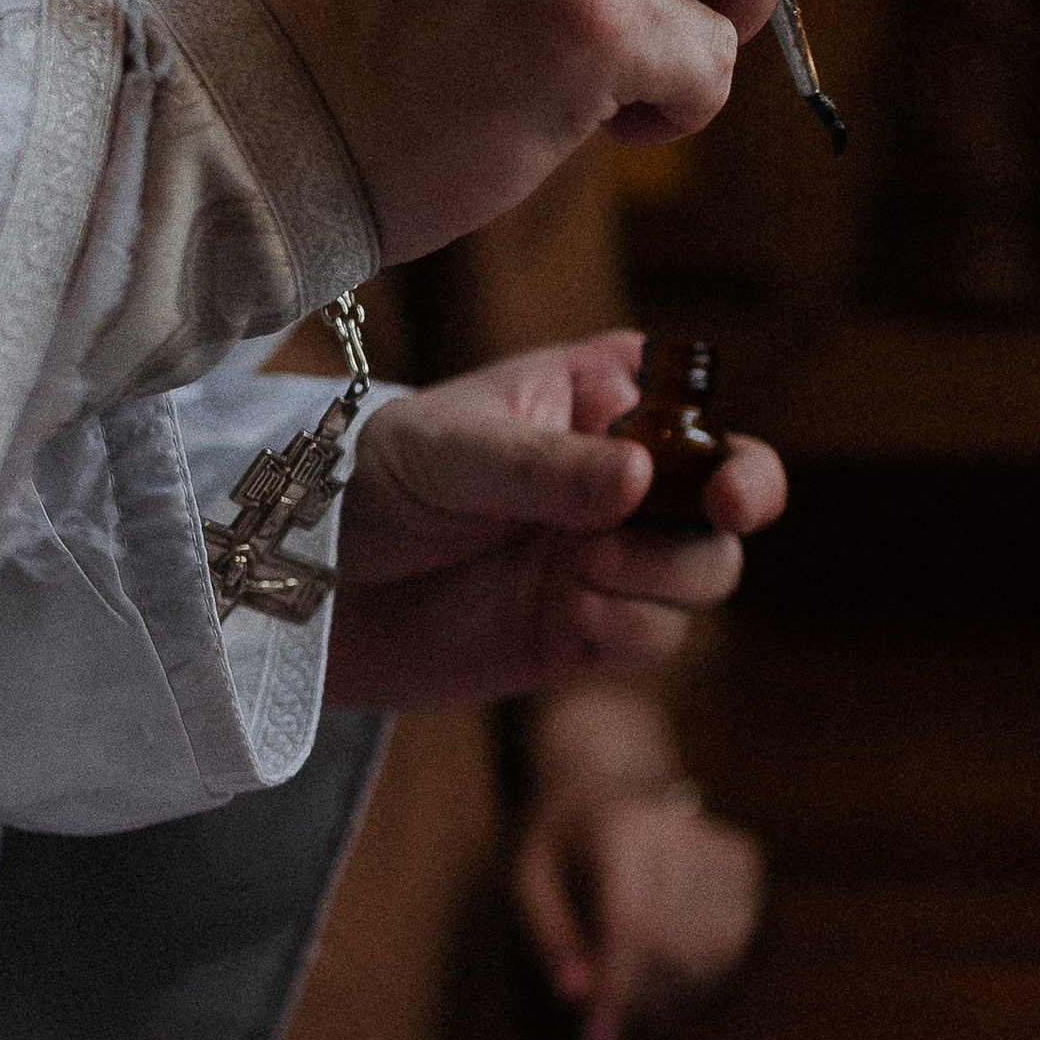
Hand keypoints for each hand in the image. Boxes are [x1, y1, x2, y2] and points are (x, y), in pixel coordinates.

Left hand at [325, 332, 785, 710]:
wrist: (309, 587)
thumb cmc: (372, 479)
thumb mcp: (450, 452)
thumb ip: (546, 466)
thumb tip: (639, 478)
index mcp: (596, 404)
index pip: (696, 416)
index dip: (731, 452)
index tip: (726, 486)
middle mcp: (619, 480)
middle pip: (725, 501)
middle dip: (722, 518)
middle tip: (703, 523)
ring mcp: (609, 557)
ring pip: (706, 571)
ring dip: (668, 574)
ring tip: (588, 570)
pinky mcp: (589, 630)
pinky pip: (655, 635)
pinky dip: (629, 628)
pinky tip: (571, 613)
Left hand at [514, 767, 765, 1039]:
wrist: (612, 782)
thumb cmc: (560, 841)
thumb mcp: (528, 879)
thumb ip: (549, 937)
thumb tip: (577, 998)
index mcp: (621, 829)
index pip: (631, 923)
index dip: (617, 989)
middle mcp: (681, 832)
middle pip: (677, 946)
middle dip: (643, 1000)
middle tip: (610, 1022)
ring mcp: (721, 844)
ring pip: (717, 953)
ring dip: (678, 995)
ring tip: (639, 998)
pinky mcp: (747, 861)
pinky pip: (738, 944)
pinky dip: (706, 975)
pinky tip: (671, 970)